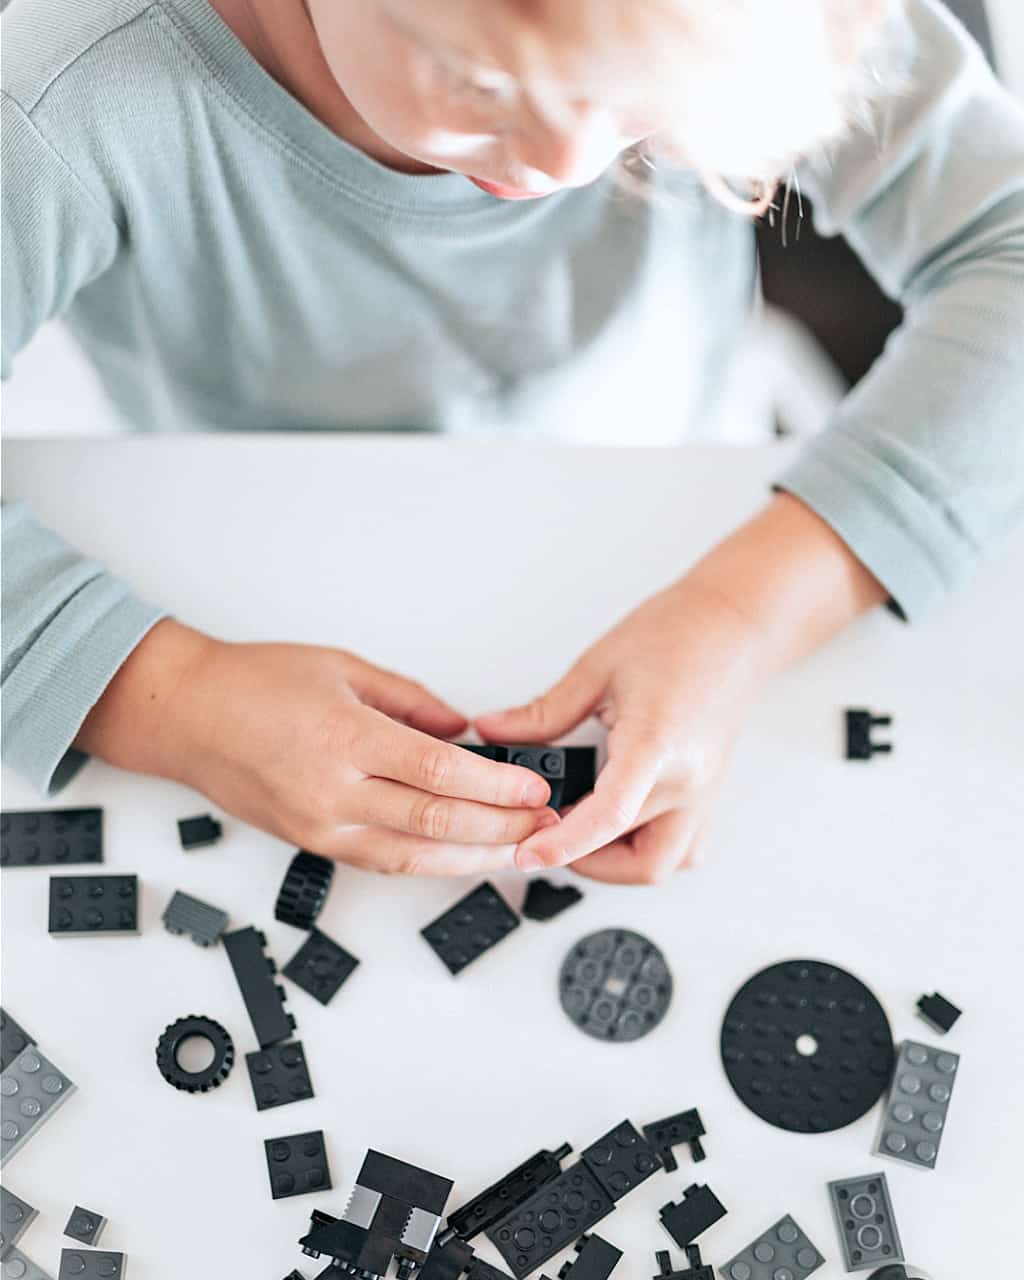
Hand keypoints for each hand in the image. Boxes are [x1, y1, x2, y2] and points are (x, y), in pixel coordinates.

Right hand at [75, 620, 557, 875]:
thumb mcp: (343, 668)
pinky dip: (431, 863)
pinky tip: (466, 858)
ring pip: (414, 857)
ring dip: (475, 857)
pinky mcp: (314, 845)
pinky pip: (384, 862)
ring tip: (521, 849)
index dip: (496, 786)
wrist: (188, 718)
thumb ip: (411, 701)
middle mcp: (333, 791)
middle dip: (501, 828)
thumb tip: (462, 728)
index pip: (439, 772)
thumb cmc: (255, 684)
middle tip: (546, 824)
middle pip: (435, 822)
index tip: (535, 788)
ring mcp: (321, 827)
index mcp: (345, 737)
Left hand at [475, 495, 885, 882]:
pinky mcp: (708, 793)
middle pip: (635, 857)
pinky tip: (617, 824)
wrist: (736, 624)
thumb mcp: (597, 667)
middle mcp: (687, 779)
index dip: (563, 844)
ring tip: (580, 830)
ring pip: (664, 864)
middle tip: (545, 834)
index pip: (609, 816)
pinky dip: (646, 850)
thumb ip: (543, 712)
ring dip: (619, 864)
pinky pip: (683, 848)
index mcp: (657, 744)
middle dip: (584, 860)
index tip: (527, 853)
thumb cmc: (679, 635)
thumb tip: (494, 732)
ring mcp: (704, 792)